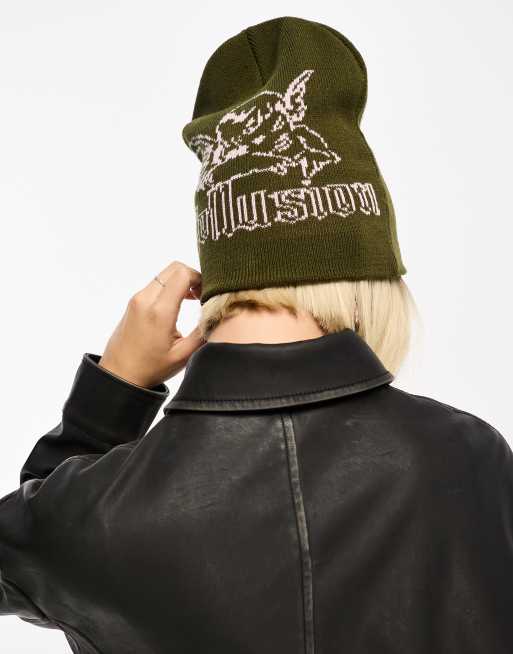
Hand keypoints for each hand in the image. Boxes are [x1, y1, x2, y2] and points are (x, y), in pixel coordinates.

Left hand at [98, 261, 204, 388]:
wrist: (119, 375)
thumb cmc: (150, 369)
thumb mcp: (183, 355)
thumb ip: (202, 333)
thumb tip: (218, 315)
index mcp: (159, 312)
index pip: (182, 274)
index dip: (200, 278)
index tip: (206, 294)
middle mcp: (146, 300)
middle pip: (174, 268)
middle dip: (192, 276)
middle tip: (201, 295)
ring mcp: (137, 299)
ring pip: (164, 275)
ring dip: (180, 282)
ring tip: (191, 300)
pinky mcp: (133, 302)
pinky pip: (156, 284)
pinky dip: (170, 287)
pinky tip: (177, 305)